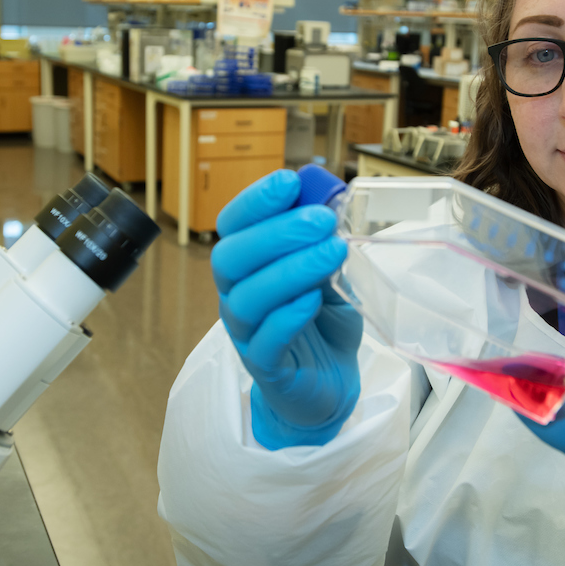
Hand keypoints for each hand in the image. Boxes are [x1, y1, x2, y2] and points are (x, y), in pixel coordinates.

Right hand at [211, 170, 362, 449]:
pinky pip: (265, 341)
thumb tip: (328, 202)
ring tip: (333, 253)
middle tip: (322, 220)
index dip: (255, 201)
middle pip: (231, 258)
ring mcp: (246, 334)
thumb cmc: (322, 323)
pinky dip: (288, 316)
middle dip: (276, 232)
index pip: (233, 225)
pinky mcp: (266, 367)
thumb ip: (322, 243)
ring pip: (248, 298)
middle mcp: (237, 295)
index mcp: (248, 266)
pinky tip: (313, 299)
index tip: (289, 181)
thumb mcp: (328, 273)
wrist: (330, 384)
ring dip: (291, 269)